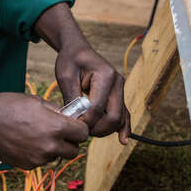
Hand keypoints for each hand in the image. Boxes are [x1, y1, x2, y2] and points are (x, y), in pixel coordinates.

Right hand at [0, 93, 88, 168]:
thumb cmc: (10, 106)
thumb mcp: (37, 102)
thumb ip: (57, 111)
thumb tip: (69, 116)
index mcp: (56, 127)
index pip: (83, 134)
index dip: (80, 128)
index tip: (74, 125)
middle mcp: (50, 147)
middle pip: (74, 151)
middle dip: (70, 142)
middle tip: (60, 132)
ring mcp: (38, 159)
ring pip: (57, 156)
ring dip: (54, 148)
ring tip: (37, 134)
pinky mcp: (28, 166)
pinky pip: (41, 161)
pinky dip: (39, 153)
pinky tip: (26, 141)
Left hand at [34, 3, 130, 143]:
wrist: (78, 50)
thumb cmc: (70, 60)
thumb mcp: (66, 76)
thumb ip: (72, 98)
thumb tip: (75, 121)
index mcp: (106, 75)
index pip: (98, 107)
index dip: (85, 120)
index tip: (71, 125)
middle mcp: (117, 82)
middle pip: (113, 116)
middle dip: (97, 128)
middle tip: (79, 131)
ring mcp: (120, 89)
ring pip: (119, 118)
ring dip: (105, 130)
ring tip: (88, 132)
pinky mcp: (118, 95)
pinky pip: (124, 113)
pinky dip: (123, 127)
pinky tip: (123, 140)